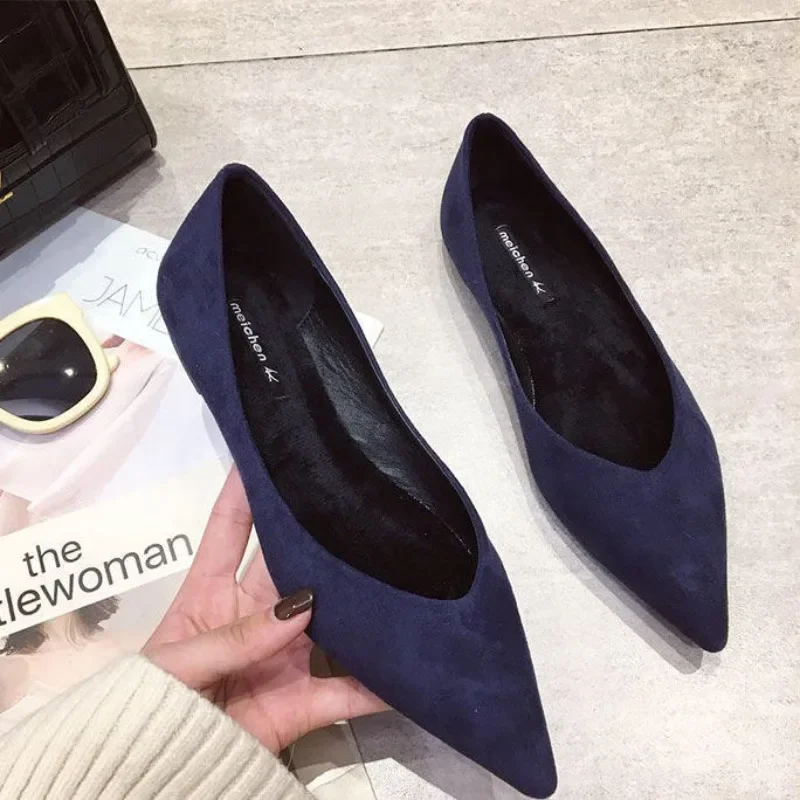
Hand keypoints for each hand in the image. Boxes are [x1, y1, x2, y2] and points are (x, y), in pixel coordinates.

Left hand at [143, 467, 385, 752]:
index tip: (271, 448)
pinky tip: (407, 665)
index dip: (246, 488)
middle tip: (355, 506)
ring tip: (394, 572)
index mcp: (210, 593)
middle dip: (316, 538)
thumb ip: (232, 636)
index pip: (230, 528)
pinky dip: (378, 684)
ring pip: (330, 620)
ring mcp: (283, 656)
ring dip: (358, 604)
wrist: (154, 775)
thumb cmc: (146, 705)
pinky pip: (347, 691)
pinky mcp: (303, 702)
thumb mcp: (175, 662)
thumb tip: (299, 606)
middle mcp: (254, 614)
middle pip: (290, 565)